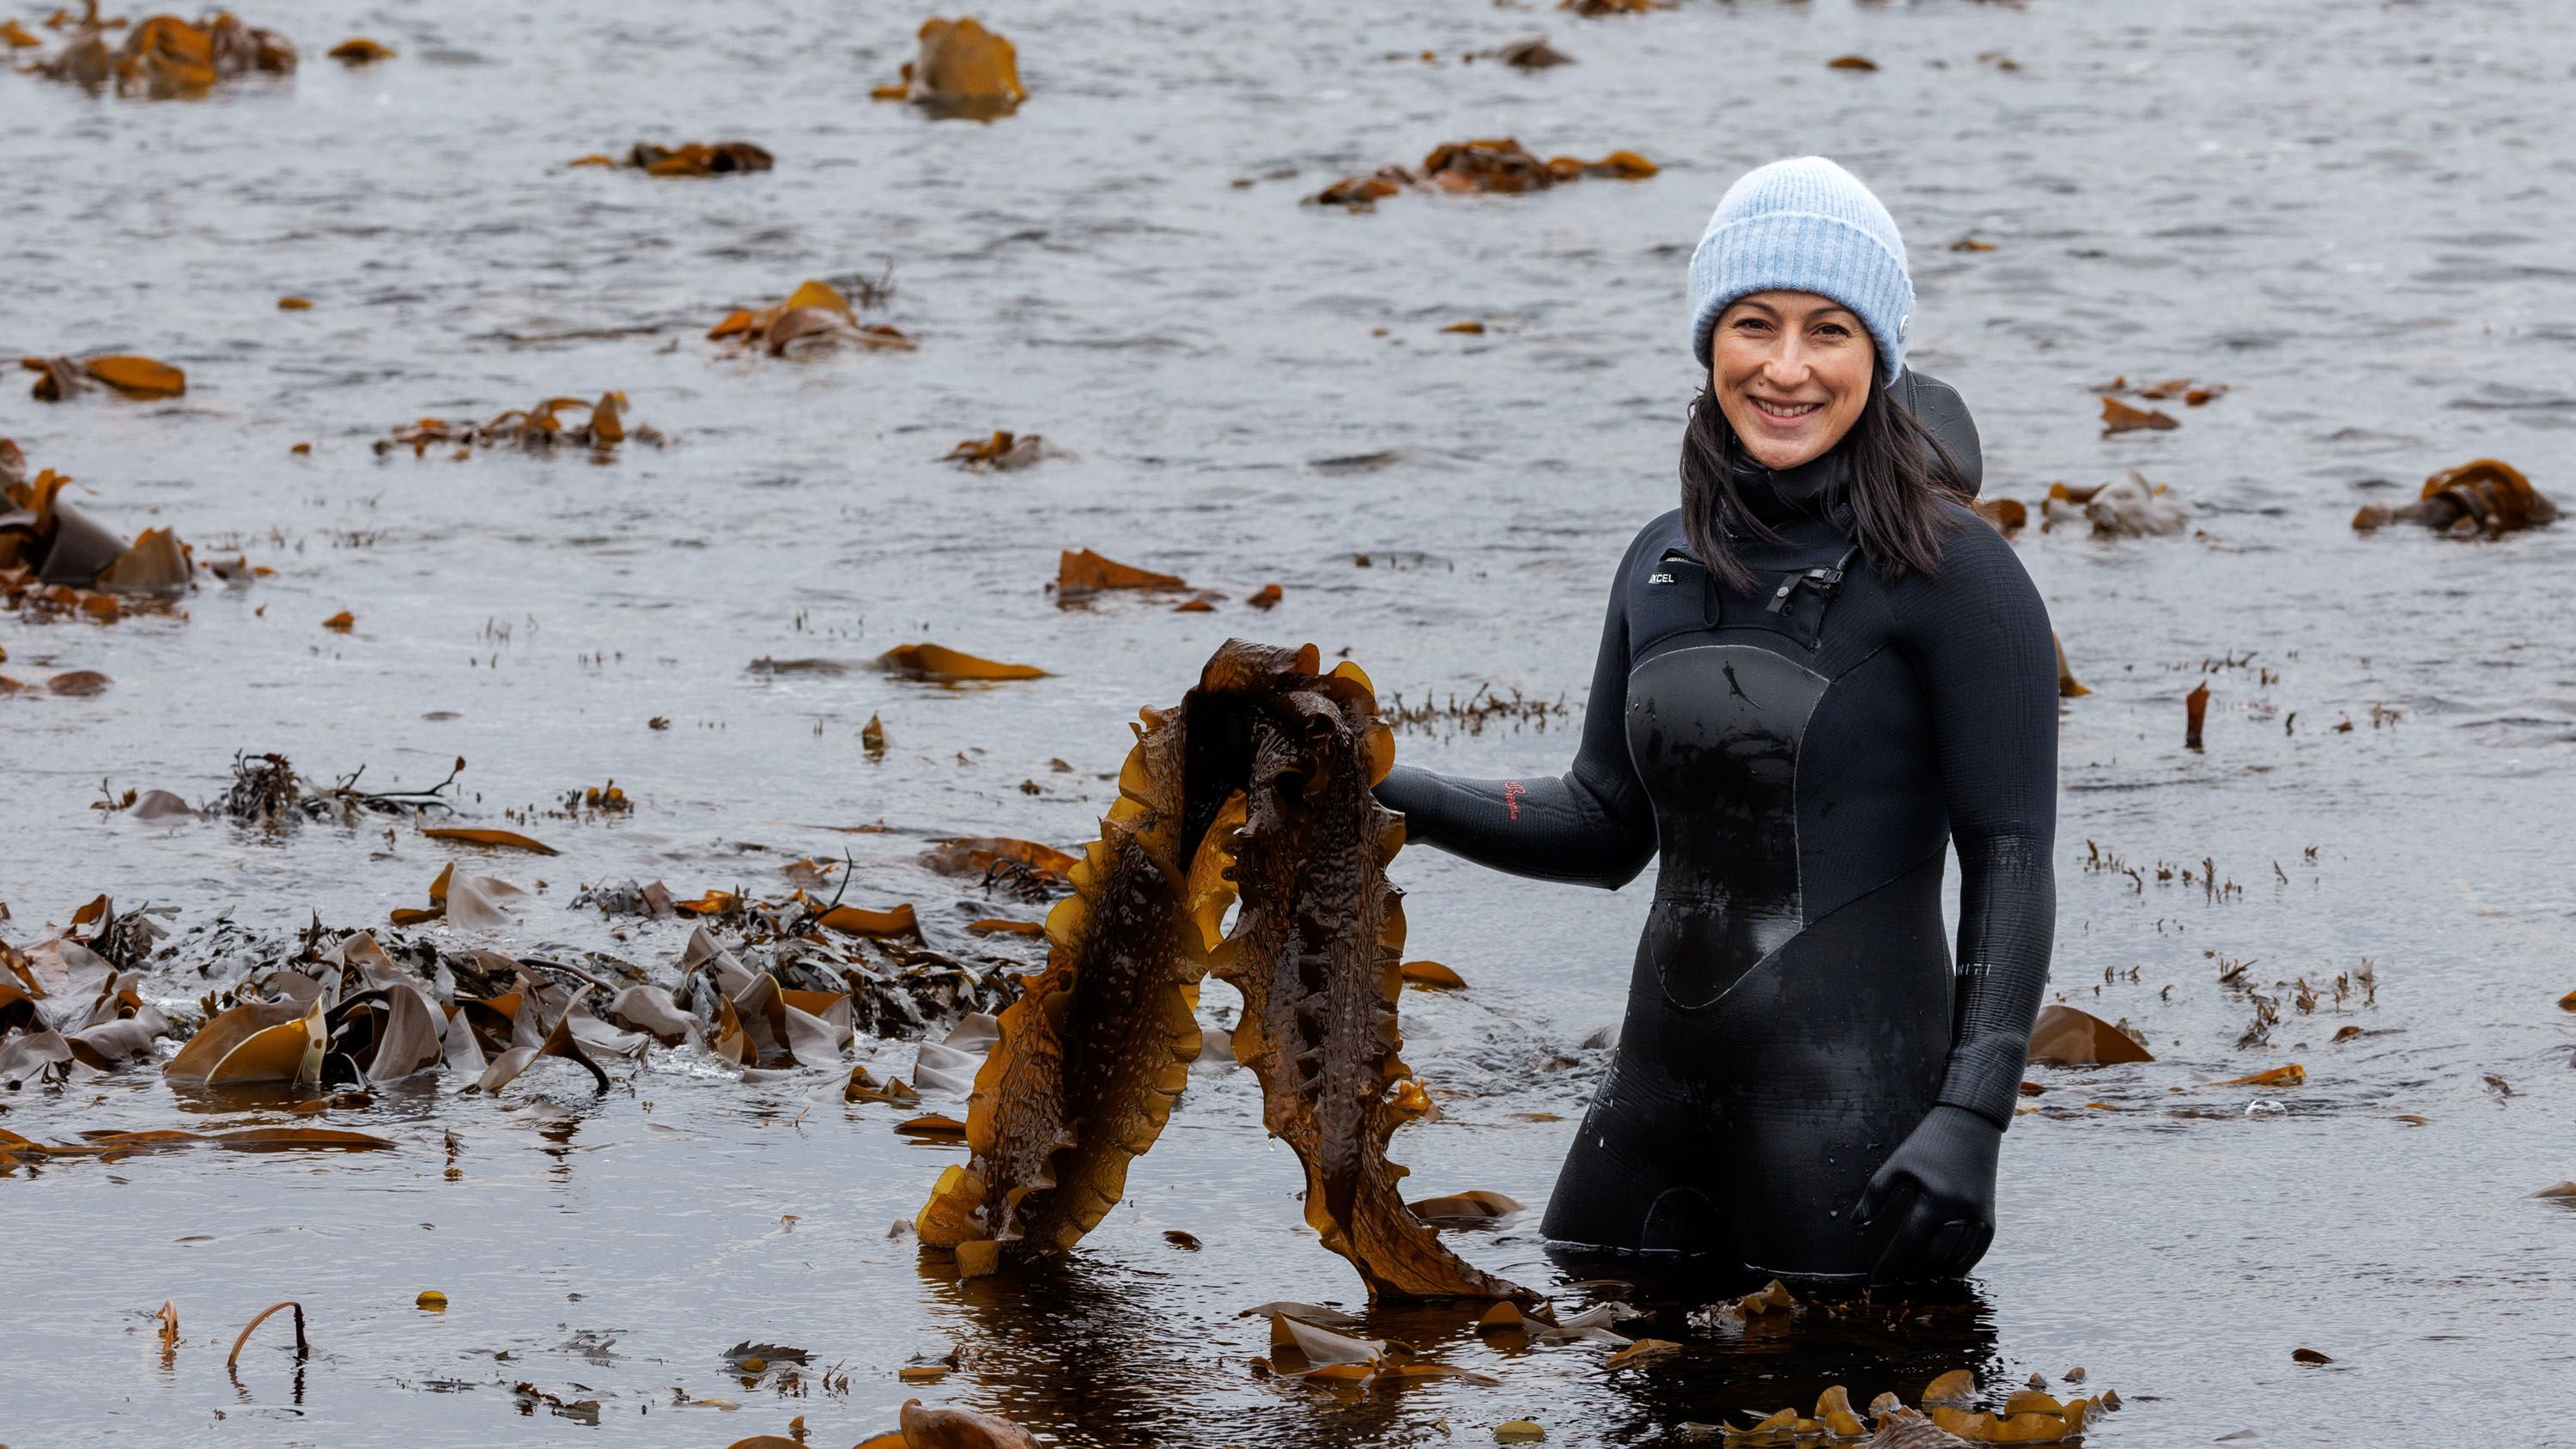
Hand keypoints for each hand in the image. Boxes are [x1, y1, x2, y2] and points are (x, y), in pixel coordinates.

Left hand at [1851, 1104, 2000, 1282]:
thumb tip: (1856, 1226)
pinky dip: (1960, 1267)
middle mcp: (1959, 1212)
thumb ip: (1875, 1195)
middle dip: (1910, 1274)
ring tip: (1913, 1283)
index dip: (1891, 1264)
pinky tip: (1943, 1275)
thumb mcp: (1897, 1164)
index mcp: (1934, 1198)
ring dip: (1933, 1275)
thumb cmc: (1928, 1144)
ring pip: (1955, 1260)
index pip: (1908, 1242)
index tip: (1876, 1280)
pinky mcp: (1989, 1218)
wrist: (1970, 1124)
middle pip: (1932, 1257)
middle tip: (1893, 1286)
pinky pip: (1976, 1253)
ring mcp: (1978, 1217)